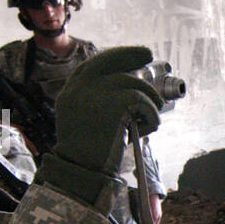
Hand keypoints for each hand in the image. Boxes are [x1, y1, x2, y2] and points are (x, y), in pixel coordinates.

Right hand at [36, 46, 162, 205]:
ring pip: (135, 84)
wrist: (82, 169)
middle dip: (132, 54)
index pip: (94, 64)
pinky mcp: (117, 102)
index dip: (115, 56)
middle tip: (148, 55)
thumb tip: (125, 88)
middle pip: (112, 59)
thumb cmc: (86, 153)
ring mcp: (99, 91)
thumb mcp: (82, 119)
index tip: (131, 55)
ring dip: (150, 102)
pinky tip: (146, 129)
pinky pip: (145, 102)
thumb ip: (95, 100)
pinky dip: (152, 116)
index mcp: (72, 90)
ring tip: (149, 121)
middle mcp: (82, 86)